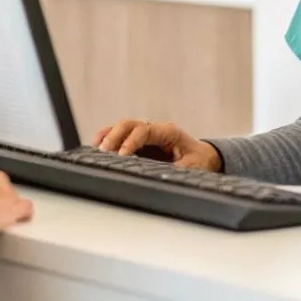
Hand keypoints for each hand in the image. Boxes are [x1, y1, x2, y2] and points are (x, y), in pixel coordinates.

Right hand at [93, 119, 221, 170]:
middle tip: (104, 151)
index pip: (144, 131)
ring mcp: (146, 135)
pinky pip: (121, 137)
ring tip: (95, 148)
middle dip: (115, 136)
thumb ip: (175, 170)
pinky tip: (97, 146)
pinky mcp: (140, 143)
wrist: (205, 158)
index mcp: (168, 132)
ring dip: (109, 136)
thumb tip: (160, 176)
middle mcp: (155, 130)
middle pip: (130, 124)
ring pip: (123, 128)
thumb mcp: (192, 168)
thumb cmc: (200, 161)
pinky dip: (109, 139)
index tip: (121, 155)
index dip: (131, 142)